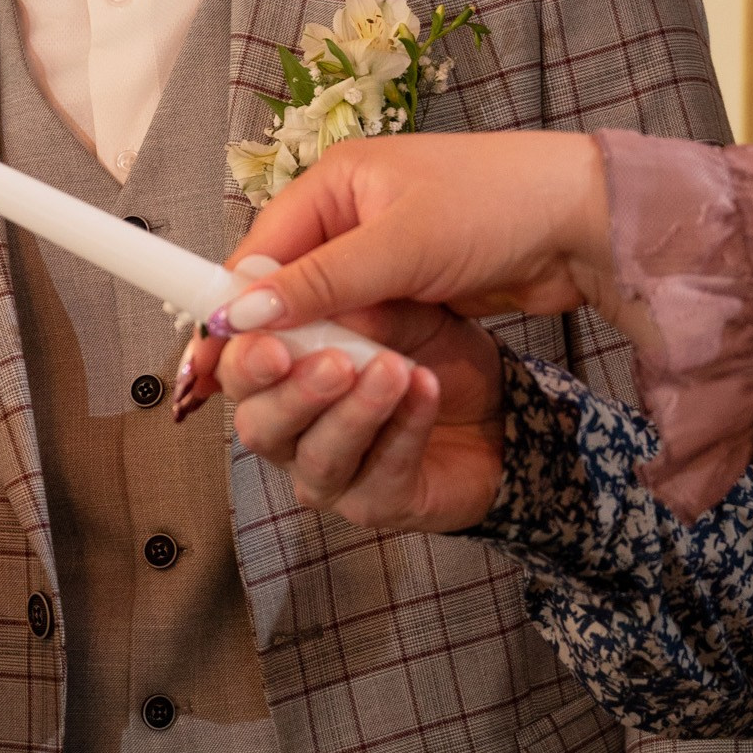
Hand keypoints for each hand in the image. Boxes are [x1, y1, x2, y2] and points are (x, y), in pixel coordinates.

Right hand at [183, 133, 625, 413]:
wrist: (589, 223)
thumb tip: (240, 314)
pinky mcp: (411, 289)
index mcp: (333, 183)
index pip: (260, 250)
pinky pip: (364, 326)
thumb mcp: (403, 244)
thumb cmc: (499, 205)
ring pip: (325, 312)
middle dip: (278, 331)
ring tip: (321, 382)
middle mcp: (347, 215)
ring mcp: (381, 255)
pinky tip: (353, 381)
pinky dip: (358, 352)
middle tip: (272, 380)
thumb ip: (319, 283)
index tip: (216, 358)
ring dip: (323, 347)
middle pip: (285, 284)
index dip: (235, 304)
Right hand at [217, 306, 507, 533]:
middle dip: (286, 390)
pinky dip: (402, 430)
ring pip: (303, 452)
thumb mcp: (401, 260)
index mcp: (288, 328)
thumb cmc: (457, 297)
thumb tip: (259, 303)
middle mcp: (299, 397)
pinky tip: (426, 390)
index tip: (234, 329)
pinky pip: (375, 474)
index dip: (223, 337)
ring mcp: (333, 453)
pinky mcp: (378, 492)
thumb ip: (329, 282)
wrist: (528, 354)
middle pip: (252, 409)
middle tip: (329, 363)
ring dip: (349, 414)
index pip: (230, 338)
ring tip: (393, 371)